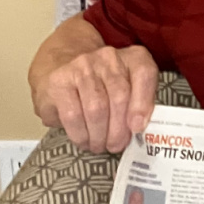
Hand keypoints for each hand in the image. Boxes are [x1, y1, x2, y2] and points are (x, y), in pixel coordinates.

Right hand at [32, 42, 156, 152]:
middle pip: (119, 96)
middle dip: (118, 129)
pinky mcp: (59, 81)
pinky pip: (73, 115)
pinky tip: (84, 140)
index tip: (138, 128)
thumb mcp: (128, 89)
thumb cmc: (103, 86)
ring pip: (96, 108)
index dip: (143, 103)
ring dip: (99, 135)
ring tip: (99, 145)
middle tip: (116, 146)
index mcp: (133, 57)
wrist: (63, 69)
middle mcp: (108, 57)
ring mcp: (82, 66)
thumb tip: (139, 128)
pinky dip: (81, 134)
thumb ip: (140, 103)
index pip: (144, 73)